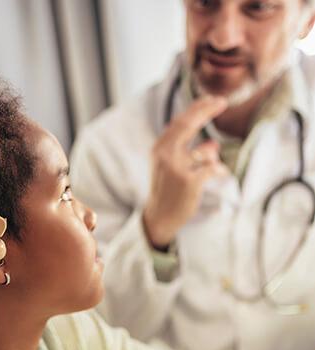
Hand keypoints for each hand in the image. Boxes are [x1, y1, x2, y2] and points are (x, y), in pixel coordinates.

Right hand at [143, 96, 228, 247]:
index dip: (197, 108)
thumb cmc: (168, 189)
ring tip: (208, 167)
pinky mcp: (189, 182)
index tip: (213, 100)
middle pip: (188, 124)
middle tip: (223, 102)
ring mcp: (177, 168)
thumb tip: (212, 143)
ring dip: (212, 157)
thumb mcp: (172, 166)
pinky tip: (217, 175)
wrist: (159, 216)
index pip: (179, 121)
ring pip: (206, 150)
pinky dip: (218, 171)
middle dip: (206, 110)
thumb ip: (189, 152)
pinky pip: (213, 168)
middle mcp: (165, 155)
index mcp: (159, 149)